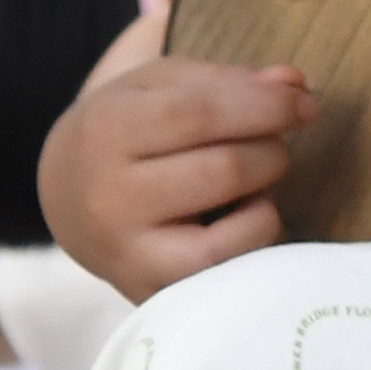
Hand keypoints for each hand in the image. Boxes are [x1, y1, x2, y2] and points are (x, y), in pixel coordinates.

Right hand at [37, 11, 305, 300]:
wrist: (64, 196)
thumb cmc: (125, 129)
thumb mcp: (157, 85)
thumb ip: (225, 80)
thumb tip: (295, 84)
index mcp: (106, 127)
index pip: (201, 113)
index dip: (265, 106)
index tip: (306, 103)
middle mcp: (109, 195)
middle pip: (224, 170)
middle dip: (271, 150)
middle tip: (278, 141)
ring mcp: (128, 251)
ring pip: (230, 231)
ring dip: (266, 195)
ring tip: (259, 176)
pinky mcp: (148, 289)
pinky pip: (224, 269)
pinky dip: (253, 235)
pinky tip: (245, 213)